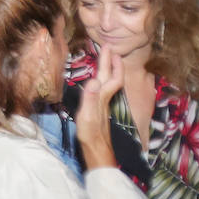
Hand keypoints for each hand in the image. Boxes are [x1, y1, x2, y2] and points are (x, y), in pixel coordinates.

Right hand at [76, 45, 123, 168]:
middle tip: (108, 47)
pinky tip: (98, 81)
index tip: (108, 47)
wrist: (97, 151)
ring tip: (106, 60)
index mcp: (102, 97)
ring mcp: (102, 104)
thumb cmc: (90, 134)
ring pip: (108, 82)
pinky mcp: (98, 109)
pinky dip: (102, 79)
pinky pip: (103, 89)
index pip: (110, 76)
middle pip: (111, 77)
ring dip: (108, 70)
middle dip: (110, 62)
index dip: (110, 62)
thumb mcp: (87, 116)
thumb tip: (93, 79)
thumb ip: (90, 98)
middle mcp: (104, 98)